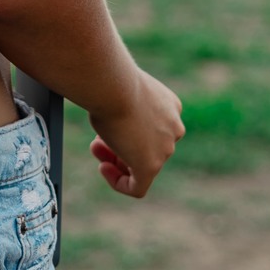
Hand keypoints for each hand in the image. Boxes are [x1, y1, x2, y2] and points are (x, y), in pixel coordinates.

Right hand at [88, 70, 184, 198]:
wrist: (115, 86)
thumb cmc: (112, 83)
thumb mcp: (124, 92)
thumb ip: (126, 107)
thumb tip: (114, 115)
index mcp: (170, 107)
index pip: (152, 128)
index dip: (128, 129)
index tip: (110, 124)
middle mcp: (173, 128)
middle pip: (146, 146)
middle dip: (120, 145)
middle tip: (97, 140)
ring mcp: (165, 148)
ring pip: (141, 164)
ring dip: (116, 159)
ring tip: (96, 148)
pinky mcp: (151, 166)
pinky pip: (138, 186)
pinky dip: (120, 182)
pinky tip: (104, 168)